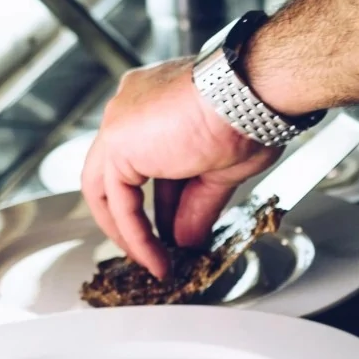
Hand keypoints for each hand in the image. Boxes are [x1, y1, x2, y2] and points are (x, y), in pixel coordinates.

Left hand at [80, 59, 280, 277]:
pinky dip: (135, 234)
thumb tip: (187, 238)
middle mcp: (131, 107)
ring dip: (130, 231)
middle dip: (135, 217)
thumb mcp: (222, 169)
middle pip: (120, 173)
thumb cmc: (250, 112)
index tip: (174, 227)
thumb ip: (196, 204)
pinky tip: (156, 257)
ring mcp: (120, 122)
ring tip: (154, 262)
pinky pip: (119, 202)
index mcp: (156, 100)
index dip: (163, 199)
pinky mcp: (117, 144)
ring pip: (108, 188)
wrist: (249, 96)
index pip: (149, 159)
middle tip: (154, 249)